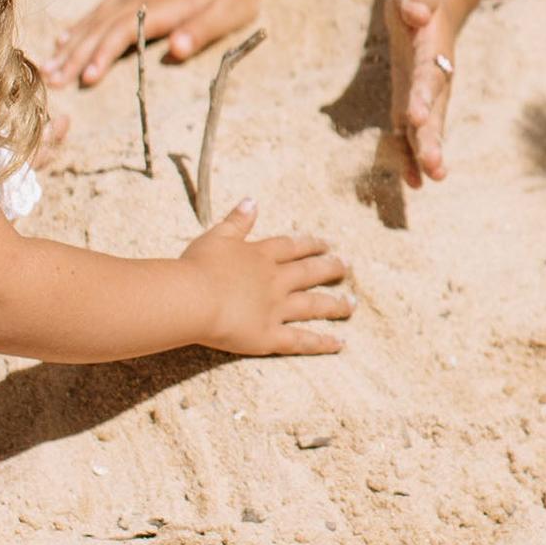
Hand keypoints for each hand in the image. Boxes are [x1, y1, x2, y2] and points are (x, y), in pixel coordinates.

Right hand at [43, 0, 261, 87]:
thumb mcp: (227, 15)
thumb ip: (201, 31)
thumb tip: (177, 49)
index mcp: (161, 8)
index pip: (123, 32)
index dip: (104, 55)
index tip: (86, 79)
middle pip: (100, 29)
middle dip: (74, 56)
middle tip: (52, 81)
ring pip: (94, 21)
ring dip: (70, 45)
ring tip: (48, 68)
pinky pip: (98, 12)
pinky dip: (79, 27)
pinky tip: (64, 40)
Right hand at [177, 204, 352, 355]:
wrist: (193, 298)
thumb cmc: (198, 266)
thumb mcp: (216, 236)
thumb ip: (236, 221)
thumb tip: (251, 201)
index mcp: (260, 256)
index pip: (292, 246)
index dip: (310, 244)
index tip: (328, 243)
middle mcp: (274, 280)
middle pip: (309, 272)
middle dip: (330, 268)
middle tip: (348, 266)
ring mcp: (275, 309)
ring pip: (312, 305)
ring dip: (334, 305)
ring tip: (352, 304)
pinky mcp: (270, 336)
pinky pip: (301, 341)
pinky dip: (321, 342)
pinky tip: (340, 343)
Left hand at [385, 0, 464, 187]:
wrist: (429, 10)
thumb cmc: (417, 0)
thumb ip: (415, 2)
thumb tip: (418, 14)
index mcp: (433, 52)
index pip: (428, 76)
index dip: (424, 96)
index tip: (418, 116)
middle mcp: (434, 80)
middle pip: (435, 112)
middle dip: (432, 139)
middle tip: (434, 167)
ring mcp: (426, 96)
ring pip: (427, 128)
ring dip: (426, 153)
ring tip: (431, 178)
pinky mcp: (411, 105)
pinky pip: (411, 133)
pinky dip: (411, 156)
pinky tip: (412, 183)